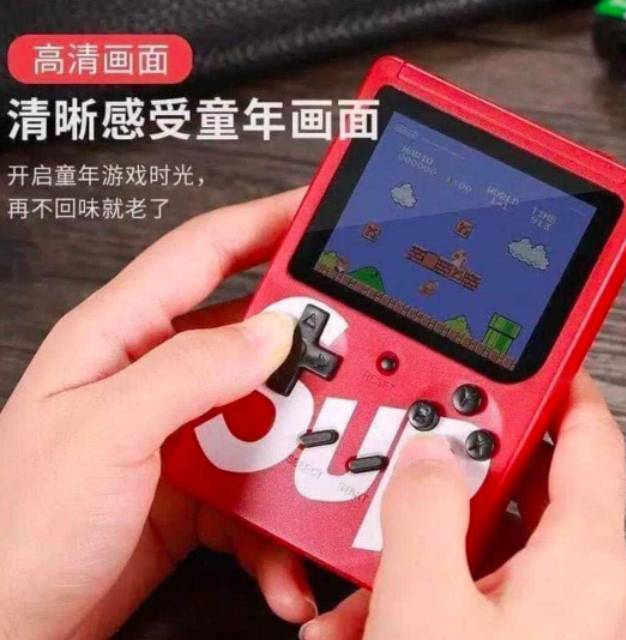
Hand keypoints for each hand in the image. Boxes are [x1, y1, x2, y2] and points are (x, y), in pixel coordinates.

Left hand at [0, 188, 316, 638]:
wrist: (10, 632)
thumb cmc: (18, 534)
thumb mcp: (103, 433)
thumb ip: (190, 372)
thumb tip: (269, 333)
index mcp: (118, 337)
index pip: (202, 252)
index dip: (263, 222)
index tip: (316, 213)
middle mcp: (152, 376)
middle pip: (248, 334)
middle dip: (304, 343)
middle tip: (353, 352)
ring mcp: (178, 431)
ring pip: (264, 411)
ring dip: (299, 444)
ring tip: (324, 468)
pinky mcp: (197, 483)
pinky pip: (258, 482)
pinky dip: (279, 518)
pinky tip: (282, 551)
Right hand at [302, 370, 625, 639]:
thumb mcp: (428, 604)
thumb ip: (424, 510)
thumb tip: (426, 457)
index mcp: (578, 563)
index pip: (586, 438)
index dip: (561, 386)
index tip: (534, 354)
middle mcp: (570, 589)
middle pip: (508, 493)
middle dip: (441, 485)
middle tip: (400, 467)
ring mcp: (537, 624)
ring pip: (469, 552)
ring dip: (405, 557)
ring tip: (354, 588)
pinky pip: (457, 598)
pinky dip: (408, 600)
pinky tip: (359, 628)